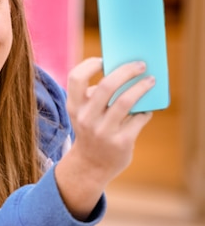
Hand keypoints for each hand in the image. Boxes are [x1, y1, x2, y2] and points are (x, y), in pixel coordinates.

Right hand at [55, 57, 153, 218]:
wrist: (92, 164)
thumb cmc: (91, 129)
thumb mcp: (83, 113)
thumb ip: (95, 95)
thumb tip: (124, 73)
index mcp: (74, 107)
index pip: (76, 78)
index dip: (90, 65)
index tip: (104, 60)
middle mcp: (86, 118)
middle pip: (107, 86)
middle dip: (127, 71)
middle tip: (140, 65)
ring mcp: (103, 131)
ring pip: (126, 101)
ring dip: (141, 87)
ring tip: (150, 80)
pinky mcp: (121, 142)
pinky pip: (138, 118)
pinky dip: (145, 110)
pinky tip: (147, 108)